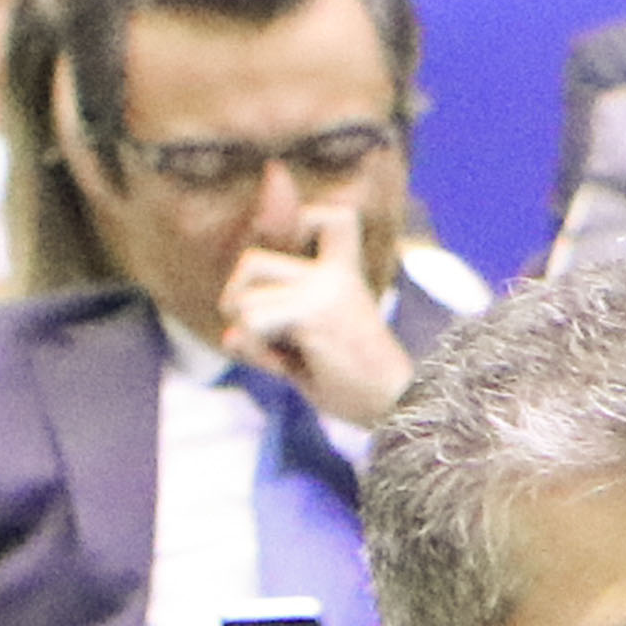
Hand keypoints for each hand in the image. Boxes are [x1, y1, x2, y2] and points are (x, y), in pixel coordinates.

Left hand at [215, 236, 414, 428]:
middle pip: (251, 262)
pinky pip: (251, 328)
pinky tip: (290, 367)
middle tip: (268, 333)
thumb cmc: (353, 383)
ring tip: (290, 356)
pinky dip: (259, 356)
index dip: (303, 221)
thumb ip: (275, 324)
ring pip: (243, 301)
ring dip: (252, 337)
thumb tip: (229, 335)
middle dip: (239, 300)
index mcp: (345, 274)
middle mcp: (335, 275)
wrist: (395, 408)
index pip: (333, 217)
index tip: (298, 246)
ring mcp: (323, 292)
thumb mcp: (312, 341)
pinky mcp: (311, 314)